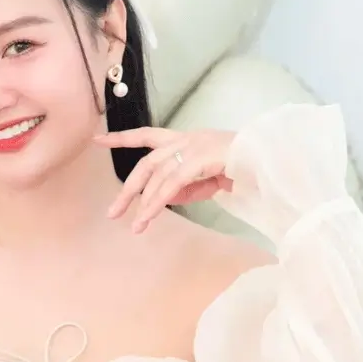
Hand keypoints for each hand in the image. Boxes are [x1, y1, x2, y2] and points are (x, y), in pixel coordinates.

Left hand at [93, 126, 234, 232]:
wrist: (264, 160)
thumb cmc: (237, 168)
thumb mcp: (203, 180)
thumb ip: (180, 187)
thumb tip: (158, 201)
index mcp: (183, 140)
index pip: (146, 135)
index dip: (122, 137)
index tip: (98, 139)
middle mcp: (183, 140)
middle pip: (146, 163)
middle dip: (128, 188)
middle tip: (112, 212)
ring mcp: (191, 148)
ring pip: (157, 176)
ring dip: (143, 203)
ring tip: (134, 226)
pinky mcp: (199, 160)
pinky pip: (171, 184)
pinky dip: (157, 202)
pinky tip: (147, 218)